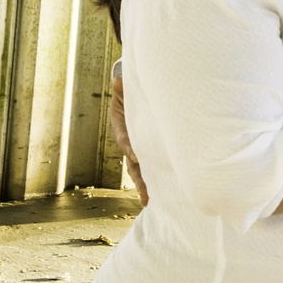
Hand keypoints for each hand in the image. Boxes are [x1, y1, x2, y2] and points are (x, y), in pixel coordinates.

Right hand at [110, 77, 148, 205]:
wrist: (134, 93)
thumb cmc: (131, 91)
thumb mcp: (125, 88)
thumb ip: (123, 87)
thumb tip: (118, 82)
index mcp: (122, 126)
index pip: (124, 139)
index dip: (129, 147)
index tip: (135, 155)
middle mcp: (129, 141)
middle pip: (133, 162)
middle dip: (139, 179)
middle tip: (145, 194)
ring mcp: (138, 147)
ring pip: (141, 168)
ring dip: (145, 184)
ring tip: (149, 200)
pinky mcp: (149, 148)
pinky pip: (152, 163)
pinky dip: (156, 176)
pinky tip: (163, 191)